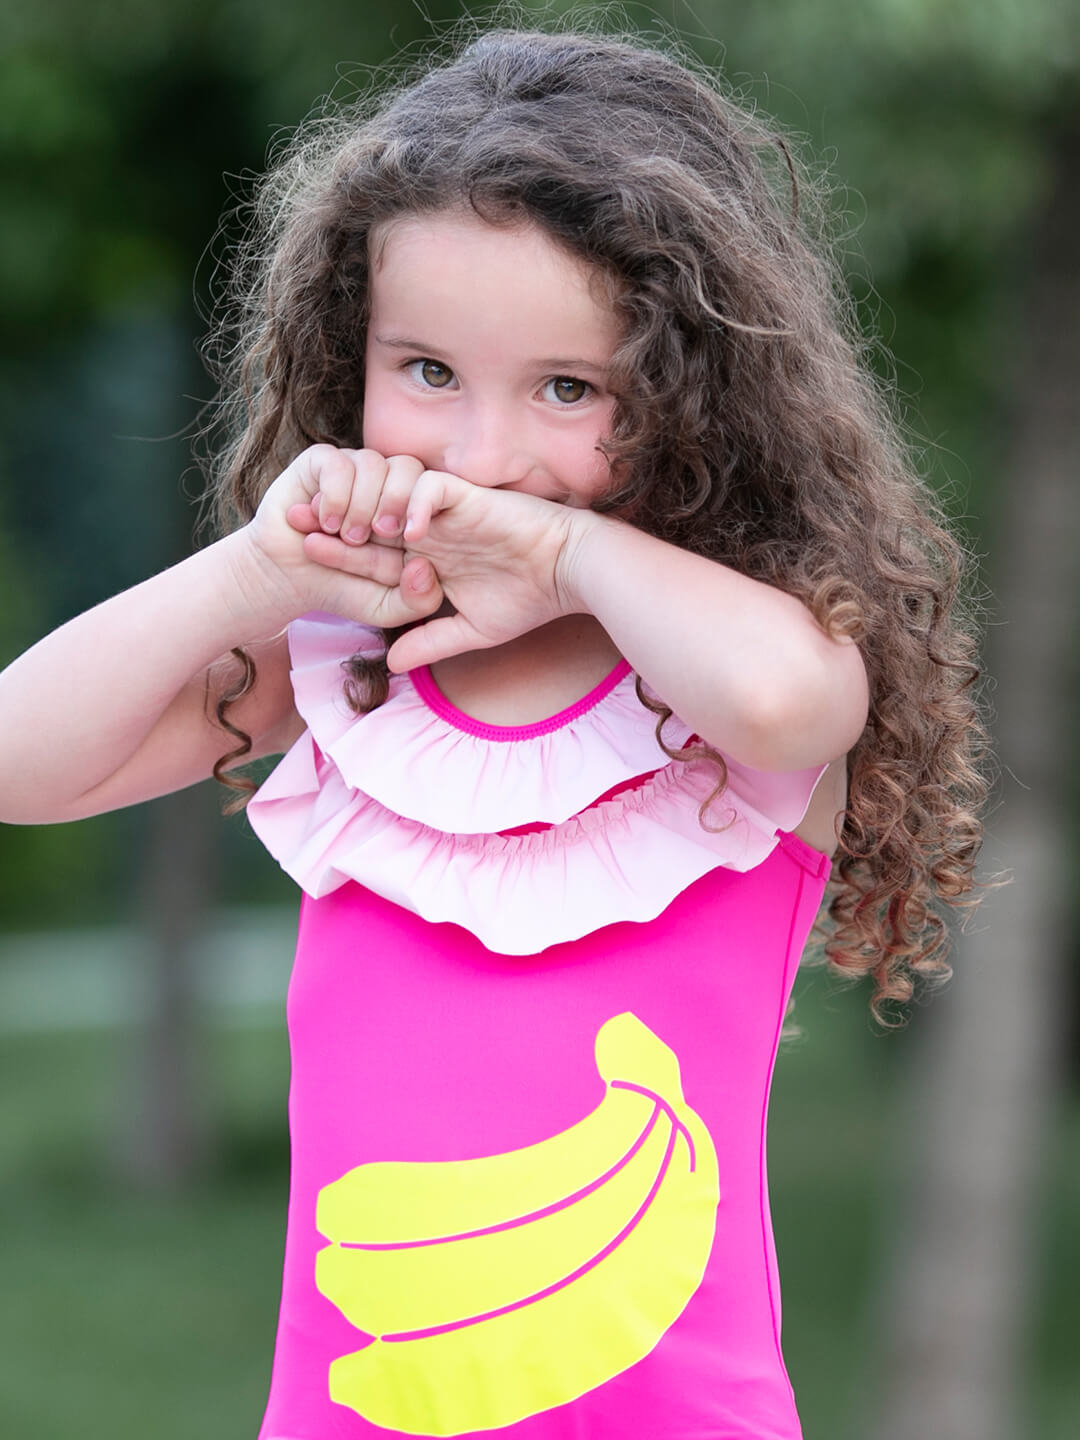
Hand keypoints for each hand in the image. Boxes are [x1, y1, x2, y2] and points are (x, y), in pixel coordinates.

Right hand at [242, 445, 444, 628]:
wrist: (290, 581)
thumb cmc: (343, 589)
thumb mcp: (388, 608)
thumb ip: (419, 601)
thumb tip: (425, 566)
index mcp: (409, 511)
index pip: (433, 490)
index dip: (424, 509)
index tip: (411, 539)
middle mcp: (384, 484)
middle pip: (409, 467)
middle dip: (396, 501)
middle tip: (377, 534)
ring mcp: (354, 471)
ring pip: (374, 464)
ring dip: (361, 505)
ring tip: (345, 536)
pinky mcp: (321, 464)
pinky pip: (339, 463)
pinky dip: (336, 496)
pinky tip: (325, 523)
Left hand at [299, 467, 595, 670]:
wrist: (570, 573)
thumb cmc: (529, 599)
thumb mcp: (471, 630)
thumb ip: (430, 642)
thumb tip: (390, 666)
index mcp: (425, 559)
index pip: (372, 554)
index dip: (337, 555)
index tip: (300, 556)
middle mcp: (430, 531)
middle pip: (369, 519)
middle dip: (330, 519)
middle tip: (291, 521)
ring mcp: (446, 511)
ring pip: (392, 495)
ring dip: (370, 510)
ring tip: (354, 531)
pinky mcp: (469, 498)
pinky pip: (430, 487)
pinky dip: (417, 503)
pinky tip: (408, 528)